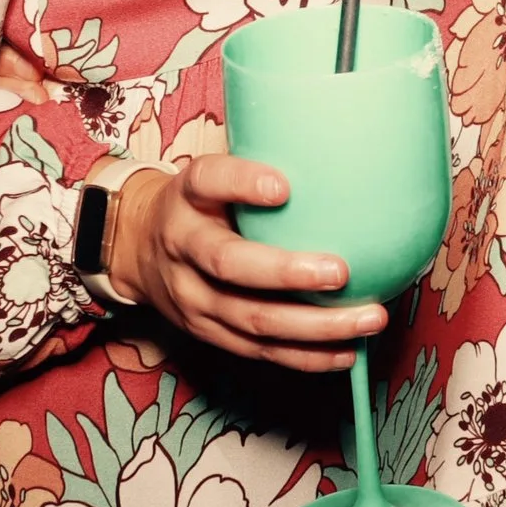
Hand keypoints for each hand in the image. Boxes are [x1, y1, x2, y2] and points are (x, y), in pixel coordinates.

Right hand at [108, 158, 383, 372]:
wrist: (136, 248)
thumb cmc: (198, 204)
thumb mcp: (211, 173)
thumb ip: (255, 165)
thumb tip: (342, 150)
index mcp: (187, 197)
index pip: (209, 181)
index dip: (243, 182)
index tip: (283, 186)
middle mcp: (183, 248)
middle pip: (230, 265)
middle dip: (288, 273)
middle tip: (342, 271)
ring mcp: (193, 298)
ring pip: (252, 319)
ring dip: (315, 326)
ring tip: (369, 317)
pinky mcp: (208, 333)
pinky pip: (259, 350)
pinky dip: (306, 356)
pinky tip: (347, 351)